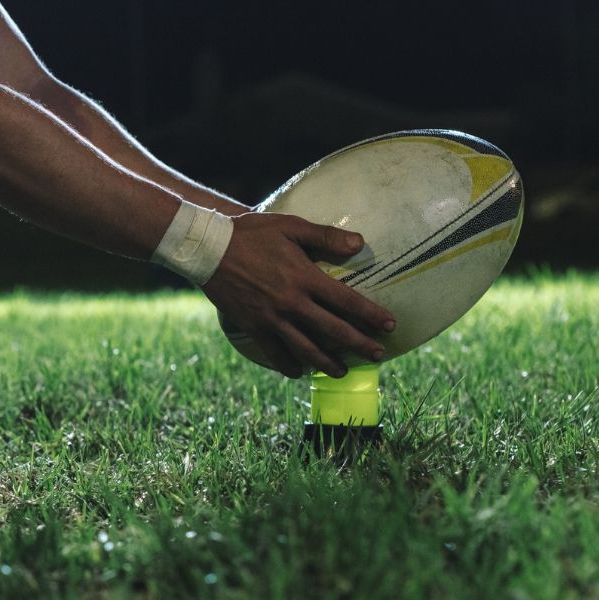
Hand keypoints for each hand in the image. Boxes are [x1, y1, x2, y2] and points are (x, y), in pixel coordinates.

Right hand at [205, 213, 396, 378]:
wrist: (208, 249)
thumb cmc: (252, 234)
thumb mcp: (291, 227)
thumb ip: (326, 237)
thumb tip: (361, 244)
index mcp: (305, 278)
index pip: (347, 302)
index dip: (371, 315)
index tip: (390, 326)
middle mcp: (291, 303)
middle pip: (333, 331)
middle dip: (359, 345)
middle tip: (378, 355)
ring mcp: (271, 318)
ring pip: (306, 349)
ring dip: (328, 363)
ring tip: (343, 371)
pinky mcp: (253, 327)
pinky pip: (274, 353)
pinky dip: (288, 366)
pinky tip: (299, 372)